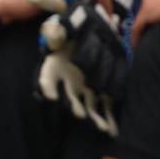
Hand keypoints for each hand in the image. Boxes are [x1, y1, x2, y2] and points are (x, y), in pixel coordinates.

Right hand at [37, 18, 118, 136]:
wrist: (83, 36)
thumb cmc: (71, 33)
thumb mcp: (64, 28)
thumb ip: (61, 30)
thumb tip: (63, 27)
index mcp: (55, 69)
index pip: (46, 81)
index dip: (47, 88)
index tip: (52, 96)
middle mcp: (67, 83)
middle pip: (69, 99)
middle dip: (75, 107)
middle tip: (80, 115)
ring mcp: (82, 89)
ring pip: (87, 107)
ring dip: (94, 118)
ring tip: (103, 129)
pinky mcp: (98, 91)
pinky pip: (103, 106)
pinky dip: (107, 117)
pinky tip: (113, 131)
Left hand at [132, 0, 159, 45]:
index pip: (150, 5)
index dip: (150, 18)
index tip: (151, 28)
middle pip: (143, 13)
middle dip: (144, 26)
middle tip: (145, 38)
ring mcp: (147, 3)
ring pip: (139, 21)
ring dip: (139, 33)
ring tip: (141, 44)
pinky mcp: (147, 14)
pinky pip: (137, 28)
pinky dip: (135, 38)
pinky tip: (136, 46)